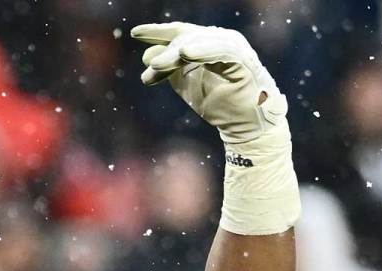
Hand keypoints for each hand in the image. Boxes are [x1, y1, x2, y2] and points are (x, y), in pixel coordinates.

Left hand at [131, 22, 285, 144]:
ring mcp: (236, 50)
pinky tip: (186, 53)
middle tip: (150, 66)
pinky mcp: (246, 63)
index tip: (135, 33)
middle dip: (167, 50)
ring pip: (202, 42)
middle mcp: (223, 42)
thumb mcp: (187, 85)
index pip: (182, 33)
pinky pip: (224, 51)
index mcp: (209, 45)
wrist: (246, 127)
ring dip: (178, 53)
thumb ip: (169, 69)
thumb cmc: (220, 105)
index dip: (158, 31)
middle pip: (189, 37)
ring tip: (158, 64)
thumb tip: (147, 55)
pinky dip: (204, 51)